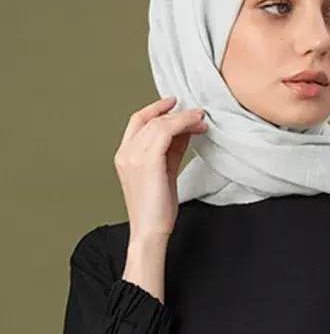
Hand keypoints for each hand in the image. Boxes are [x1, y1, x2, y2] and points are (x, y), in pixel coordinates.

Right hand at [114, 96, 206, 241]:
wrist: (150, 231)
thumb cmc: (156, 208)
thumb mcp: (164, 173)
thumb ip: (171, 150)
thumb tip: (185, 131)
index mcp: (124, 155)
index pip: (138, 121)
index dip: (156, 108)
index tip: (174, 102)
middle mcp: (126, 153)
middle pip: (152, 120)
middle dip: (177, 114)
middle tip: (198, 114)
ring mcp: (134, 156)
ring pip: (161, 124)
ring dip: (184, 118)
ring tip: (201, 121)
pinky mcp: (148, 161)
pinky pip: (166, 132)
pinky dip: (183, 125)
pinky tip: (196, 127)